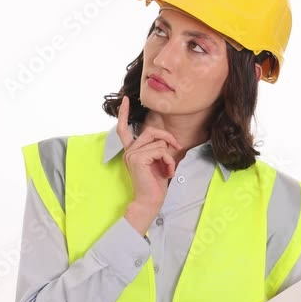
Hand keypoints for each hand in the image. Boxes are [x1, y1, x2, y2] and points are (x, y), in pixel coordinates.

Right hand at [116, 95, 182, 230]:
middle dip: (167, 138)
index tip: (126, 100)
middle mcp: (129, 151)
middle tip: (176, 148)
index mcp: (131, 151)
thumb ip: (157, 148)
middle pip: (151, 131)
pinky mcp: (137, 158)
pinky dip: (168, 161)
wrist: (149, 201)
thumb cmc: (155, 184)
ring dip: (168, 156)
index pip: (124, 129)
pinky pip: (160, 150)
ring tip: (167, 169)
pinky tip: (166, 172)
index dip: (124, 114)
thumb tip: (165, 140)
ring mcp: (132, 154)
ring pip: (158, 142)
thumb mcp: (157, 162)